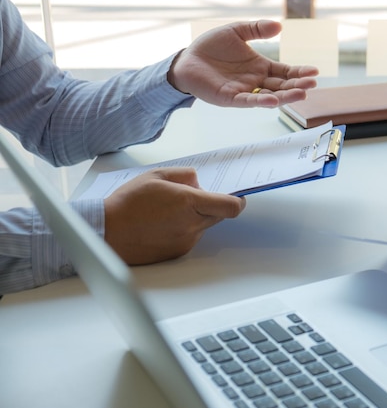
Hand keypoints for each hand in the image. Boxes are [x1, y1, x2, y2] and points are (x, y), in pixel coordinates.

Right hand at [103, 167, 245, 264]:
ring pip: (205, 225)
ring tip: (169, 211)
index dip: (238, 200)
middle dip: (214, 205)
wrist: (107, 233)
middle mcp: (191, 224)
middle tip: (194, 197)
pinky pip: (192, 236)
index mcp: (188, 202)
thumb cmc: (127, 203)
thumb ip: (185, 174)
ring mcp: (186, 240)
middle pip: (220, 215)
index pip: (230, 206)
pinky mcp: (179, 252)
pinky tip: (163, 224)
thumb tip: (200, 182)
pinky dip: (185, 228)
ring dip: (197, 217)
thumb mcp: (156, 175)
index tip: (238, 196)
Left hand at [167, 19, 318, 107]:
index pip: (285, 72)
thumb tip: (279, 26)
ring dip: (285, 96)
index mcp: (260, 67)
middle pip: (281, 86)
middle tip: (312, 84)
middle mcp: (255, 81)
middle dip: (297, 85)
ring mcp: (243, 91)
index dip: (299, 72)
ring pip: (269, 96)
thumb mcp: (237, 31)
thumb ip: (257, 29)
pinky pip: (247, 101)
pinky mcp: (229, 98)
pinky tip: (273, 101)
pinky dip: (260, 102)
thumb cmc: (211, 47)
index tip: (314, 72)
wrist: (187, 59)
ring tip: (301, 94)